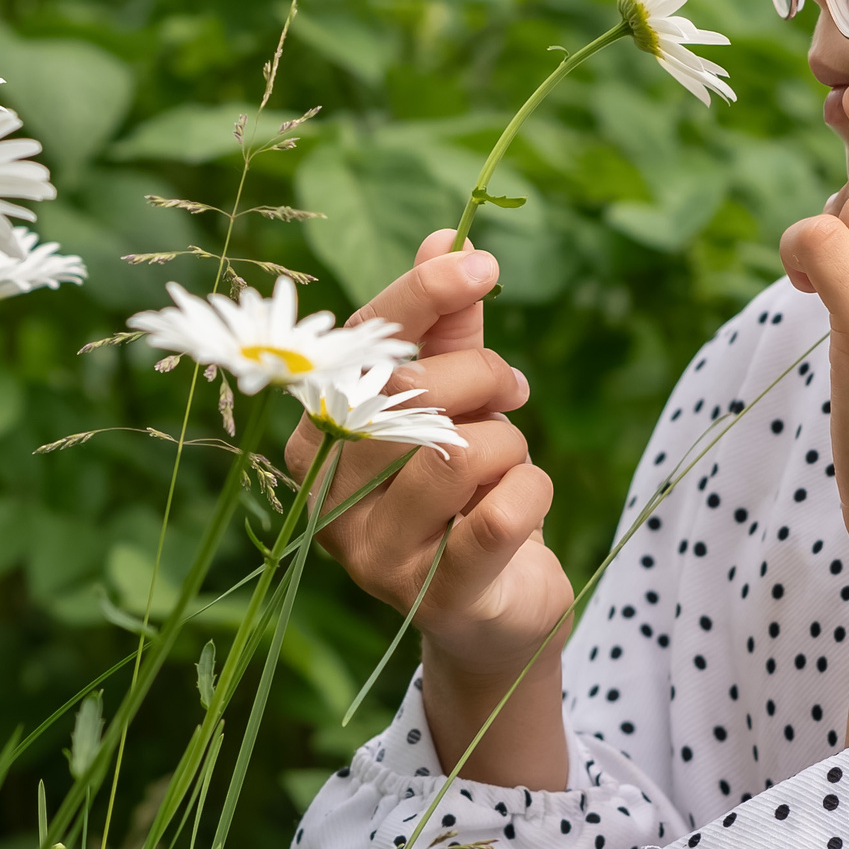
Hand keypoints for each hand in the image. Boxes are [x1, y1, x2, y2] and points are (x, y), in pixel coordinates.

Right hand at [284, 231, 573, 784]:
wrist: (495, 613)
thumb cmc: (464, 493)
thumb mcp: (454, 402)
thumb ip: (447, 328)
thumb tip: (446, 235)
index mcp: (315, 436)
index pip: (359, 347)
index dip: (421, 294)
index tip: (482, 262)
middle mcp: (326, 498)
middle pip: (410, 394)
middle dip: (483, 375)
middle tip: (512, 391)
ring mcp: (375, 556)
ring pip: (459, 452)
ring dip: (509, 444)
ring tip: (509, 461)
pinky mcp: (436, 597)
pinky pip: (502, 512)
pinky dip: (533, 490)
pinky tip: (526, 502)